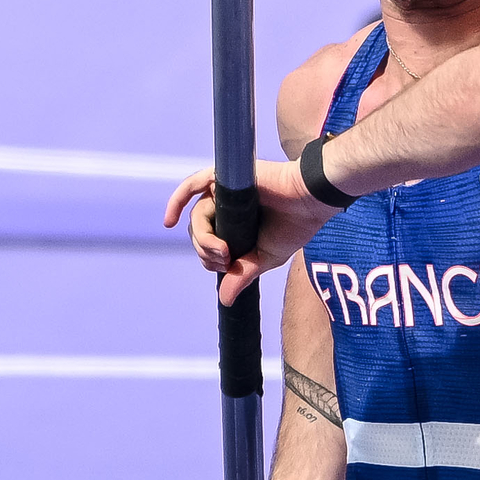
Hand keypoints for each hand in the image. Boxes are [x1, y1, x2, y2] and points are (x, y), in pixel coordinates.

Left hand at [163, 159, 334, 303]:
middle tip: (227, 258)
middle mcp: (225, 207)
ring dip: (203, 239)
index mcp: (233, 224)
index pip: (206, 243)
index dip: (209, 259)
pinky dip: (176, 200)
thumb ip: (241, 275)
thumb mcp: (265, 258)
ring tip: (222, 251)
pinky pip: (191, 185)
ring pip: (197, 216)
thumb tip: (224, 301)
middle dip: (206, 252)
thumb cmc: (294, 226)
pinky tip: (168, 221)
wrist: (311, 202)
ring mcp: (223, 192)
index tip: (228, 266)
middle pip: (198, 231)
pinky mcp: (224, 178)